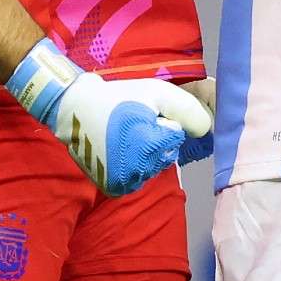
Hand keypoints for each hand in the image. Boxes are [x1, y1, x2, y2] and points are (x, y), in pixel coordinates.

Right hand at [6, 39, 211, 195]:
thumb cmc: (117, 97)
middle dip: (155, 140)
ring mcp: (126, 181)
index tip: (143, 113)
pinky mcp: (114, 188)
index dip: (162, 121)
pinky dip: (132, 167)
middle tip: (132, 124)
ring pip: (152, 168)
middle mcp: (139, 169)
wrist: (74, 110)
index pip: (176, 136)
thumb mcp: (156, 92)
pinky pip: (137, 178)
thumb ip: (187, 109)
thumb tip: (207, 130)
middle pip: (166, 155)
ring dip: (144, 154)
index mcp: (150, 146)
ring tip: (123, 135)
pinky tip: (118, 150)